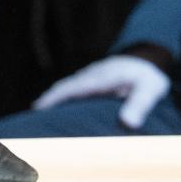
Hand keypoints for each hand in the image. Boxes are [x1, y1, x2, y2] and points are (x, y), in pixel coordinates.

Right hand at [36, 54, 169, 128]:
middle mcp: (91, 76)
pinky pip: (74, 90)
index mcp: (102, 78)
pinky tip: (59, 113)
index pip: (73, 88)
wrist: (148, 58)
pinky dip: (63, 99)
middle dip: (48, 100)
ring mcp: (90, 78)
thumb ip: (139, 104)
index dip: (55, 98)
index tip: (38, 108)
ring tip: (40, 120)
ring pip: (67, 88)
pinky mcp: (92, 83)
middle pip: (64, 87)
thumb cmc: (149, 76)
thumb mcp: (150, 89)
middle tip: (31, 119)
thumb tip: (128, 123)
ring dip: (54, 100)